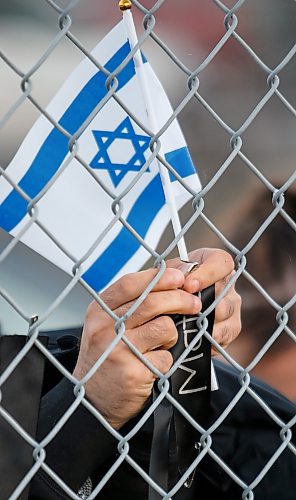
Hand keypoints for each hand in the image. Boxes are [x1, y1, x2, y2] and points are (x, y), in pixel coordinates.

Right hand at [73, 267, 200, 428]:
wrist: (92, 400)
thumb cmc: (105, 356)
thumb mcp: (107, 324)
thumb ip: (131, 303)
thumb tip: (172, 277)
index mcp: (98, 311)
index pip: (130, 284)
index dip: (158, 277)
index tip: (179, 276)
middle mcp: (104, 328)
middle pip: (151, 302)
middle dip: (180, 299)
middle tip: (195, 304)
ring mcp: (118, 351)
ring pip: (164, 327)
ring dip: (173, 334)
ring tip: (163, 343)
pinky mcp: (133, 373)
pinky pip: (166, 357)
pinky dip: (167, 359)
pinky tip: (154, 365)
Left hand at [166, 248, 241, 354]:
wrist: (172, 307)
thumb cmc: (171, 283)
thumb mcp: (169, 272)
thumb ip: (174, 271)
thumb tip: (183, 278)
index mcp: (216, 263)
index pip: (223, 263)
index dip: (208, 273)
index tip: (188, 286)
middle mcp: (229, 283)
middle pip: (224, 291)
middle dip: (201, 300)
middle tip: (181, 308)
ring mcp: (233, 306)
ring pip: (222, 313)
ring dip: (201, 318)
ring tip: (181, 321)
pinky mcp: (232, 328)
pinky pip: (221, 334)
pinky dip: (203, 336)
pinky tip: (188, 334)